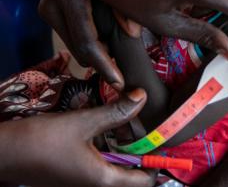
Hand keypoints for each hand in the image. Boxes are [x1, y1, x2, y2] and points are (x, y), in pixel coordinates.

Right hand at [0, 89, 155, 186]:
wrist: (4, 151)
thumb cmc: (43, 141)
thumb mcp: (83, 123)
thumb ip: (115, 111)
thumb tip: (142, 96)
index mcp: (103, 180)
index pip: (143, 182)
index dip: (157, 162)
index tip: (165, 138)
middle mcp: (96, 184)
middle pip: (131, 174)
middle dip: (142, 150)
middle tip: (151, 124)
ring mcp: (84, 179)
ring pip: (116, 165)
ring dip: (126, 146)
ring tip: (134, 120)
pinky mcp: (75, 170)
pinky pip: (102, 161)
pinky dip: (111, 145)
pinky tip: (110, 124)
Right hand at [39, 0, 125, 88]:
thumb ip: (125, 6)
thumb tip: (133, 34)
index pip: (87, 43)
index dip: (105, 66)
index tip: (119, 83)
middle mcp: (53, 3)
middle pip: (79, 48)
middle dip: (101, 62)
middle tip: (122, 74)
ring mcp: (47, 6)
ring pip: (74, 44)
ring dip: (95, 51)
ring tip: (116, 56)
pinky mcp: (48, 8)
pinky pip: (70, 34)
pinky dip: (87, 40)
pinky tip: (104, 40)